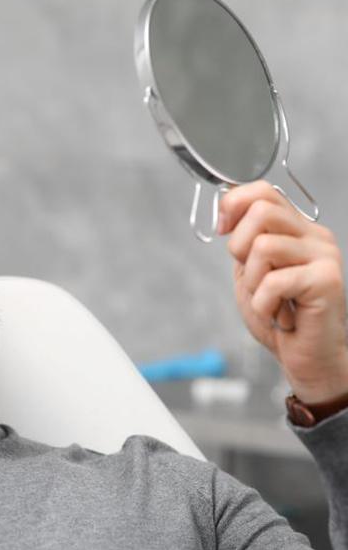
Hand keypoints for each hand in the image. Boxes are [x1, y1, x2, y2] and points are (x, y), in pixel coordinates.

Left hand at [218, 181, 347, 403]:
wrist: (306, 358)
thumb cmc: (278, 316)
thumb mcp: (250, 272)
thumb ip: (244, 242)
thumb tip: (226, 212)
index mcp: (296, 230)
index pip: (263, 191)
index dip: (233, 204)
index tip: (223, 229)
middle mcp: (314, 236)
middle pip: (261, 211)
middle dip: (239, 247)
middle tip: (253, 278)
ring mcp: (324, 256)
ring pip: (263, 246)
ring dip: (253, 283)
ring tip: (269, 300)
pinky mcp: (326, 280)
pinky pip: (273, 281)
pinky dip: (264, 305)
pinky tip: (280, 315)